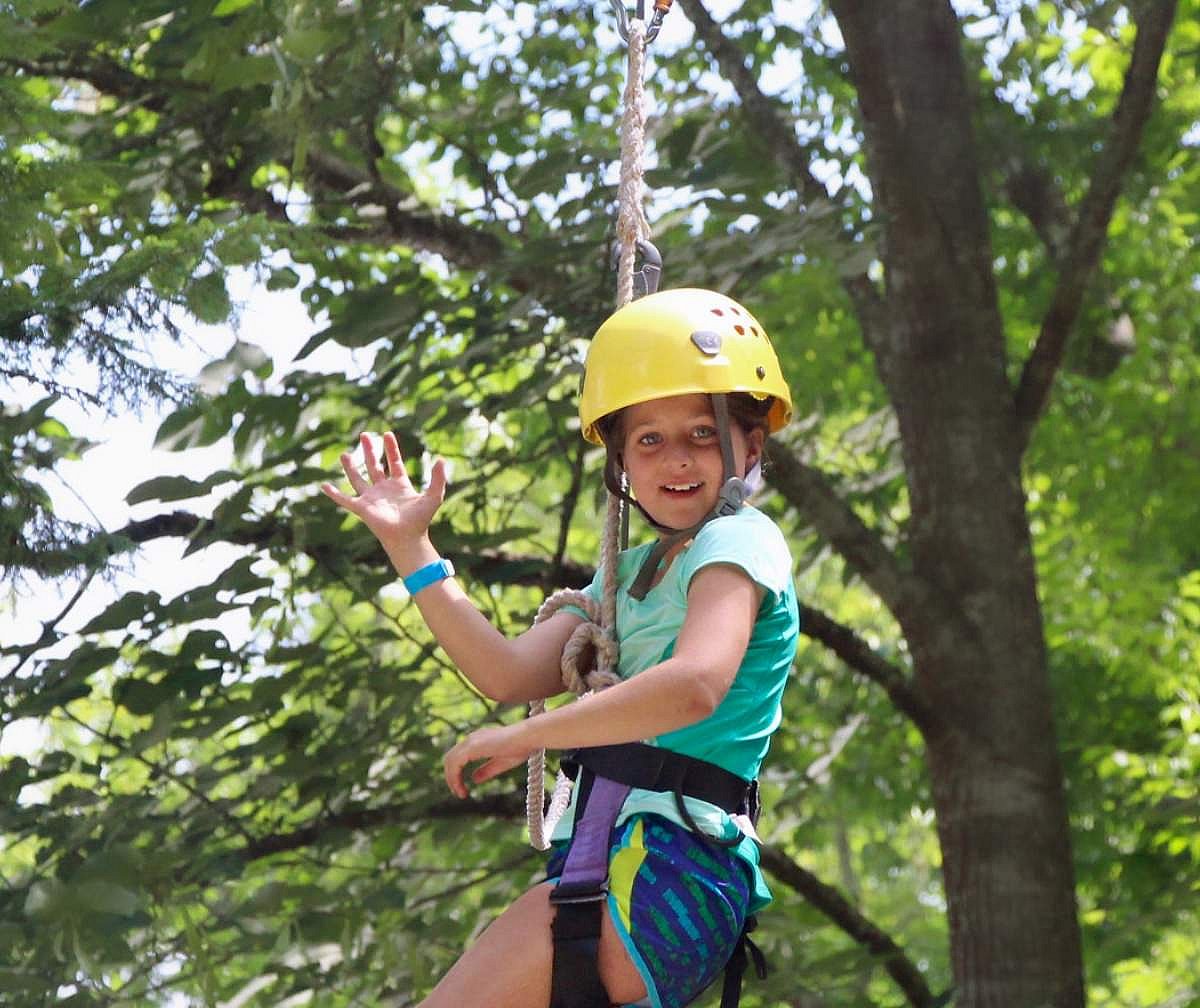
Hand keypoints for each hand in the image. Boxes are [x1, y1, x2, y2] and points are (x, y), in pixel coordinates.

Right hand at [320, 432, 446, 547]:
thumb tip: (442, 460)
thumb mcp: (434, 496)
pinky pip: (345, 499)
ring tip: (344, 454)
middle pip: (374, 466)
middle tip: (364, 435)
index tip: (387, 434)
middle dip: (369, 451)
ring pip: (358, 479)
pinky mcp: (362, 508)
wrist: (408, 538)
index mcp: (400, 485)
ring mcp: (371, 498)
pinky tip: (323, 486)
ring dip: (350, 467)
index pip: (394, 462)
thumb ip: (438, 478)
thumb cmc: (421, 520)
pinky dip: (334, 494)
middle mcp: (384, 489)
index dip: (391, 449)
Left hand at [443, 723, 535, 798]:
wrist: (529, 737)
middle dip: (451, 777)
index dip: (456, 774)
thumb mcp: (501, 762)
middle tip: (459, 793)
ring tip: (460, 794)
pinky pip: (455, 762)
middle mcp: (471, 738)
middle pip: (450, 758)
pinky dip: (454, 777)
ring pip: (449, 760)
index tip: (462, 789)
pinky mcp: (473, 746)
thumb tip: (474, 779)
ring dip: (451, 779)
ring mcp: (471, 741)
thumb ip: (487, 770)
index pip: (458, 757)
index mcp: (477, 741)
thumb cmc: (521, 746)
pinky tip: (461, 789)